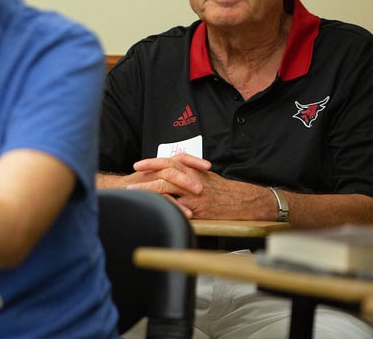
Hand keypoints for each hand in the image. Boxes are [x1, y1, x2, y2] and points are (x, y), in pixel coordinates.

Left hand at [127, 153, 273, 220]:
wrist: (241, 201)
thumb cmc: (221, 189)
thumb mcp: (204, 175)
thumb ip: (187, 170)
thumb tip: (170, 169)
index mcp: (191, 170)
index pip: (167, 161)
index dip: (151, 163)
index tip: (137, 165)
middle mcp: (191, 179)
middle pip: (163, 173)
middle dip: (145, 177)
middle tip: (130, 181)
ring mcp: (193, 194)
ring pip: (166, 189)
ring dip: (148, 191)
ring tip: (134, 195)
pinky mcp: (196, 209)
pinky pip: (177, 208)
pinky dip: (164, 208)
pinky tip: (153, 210)